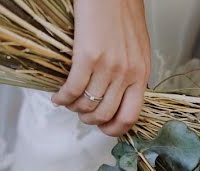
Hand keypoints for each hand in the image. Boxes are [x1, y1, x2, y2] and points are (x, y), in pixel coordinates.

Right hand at [52, 0, 150, 136]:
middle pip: (106, 114)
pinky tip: (57, 96)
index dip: (115, 129)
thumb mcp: (137, 47)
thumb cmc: (122, 12)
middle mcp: (127, 73)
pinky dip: (62, 97)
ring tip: (68, 102)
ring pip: (88, 105)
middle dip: (90, 120)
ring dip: (74, 109)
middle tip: (81, 113)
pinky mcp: (88, 57)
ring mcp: (108, 67)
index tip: (104, 129)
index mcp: (141, 73)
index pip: (131, 116)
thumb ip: (132, 71)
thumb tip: (120, 93)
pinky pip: (72, 89)